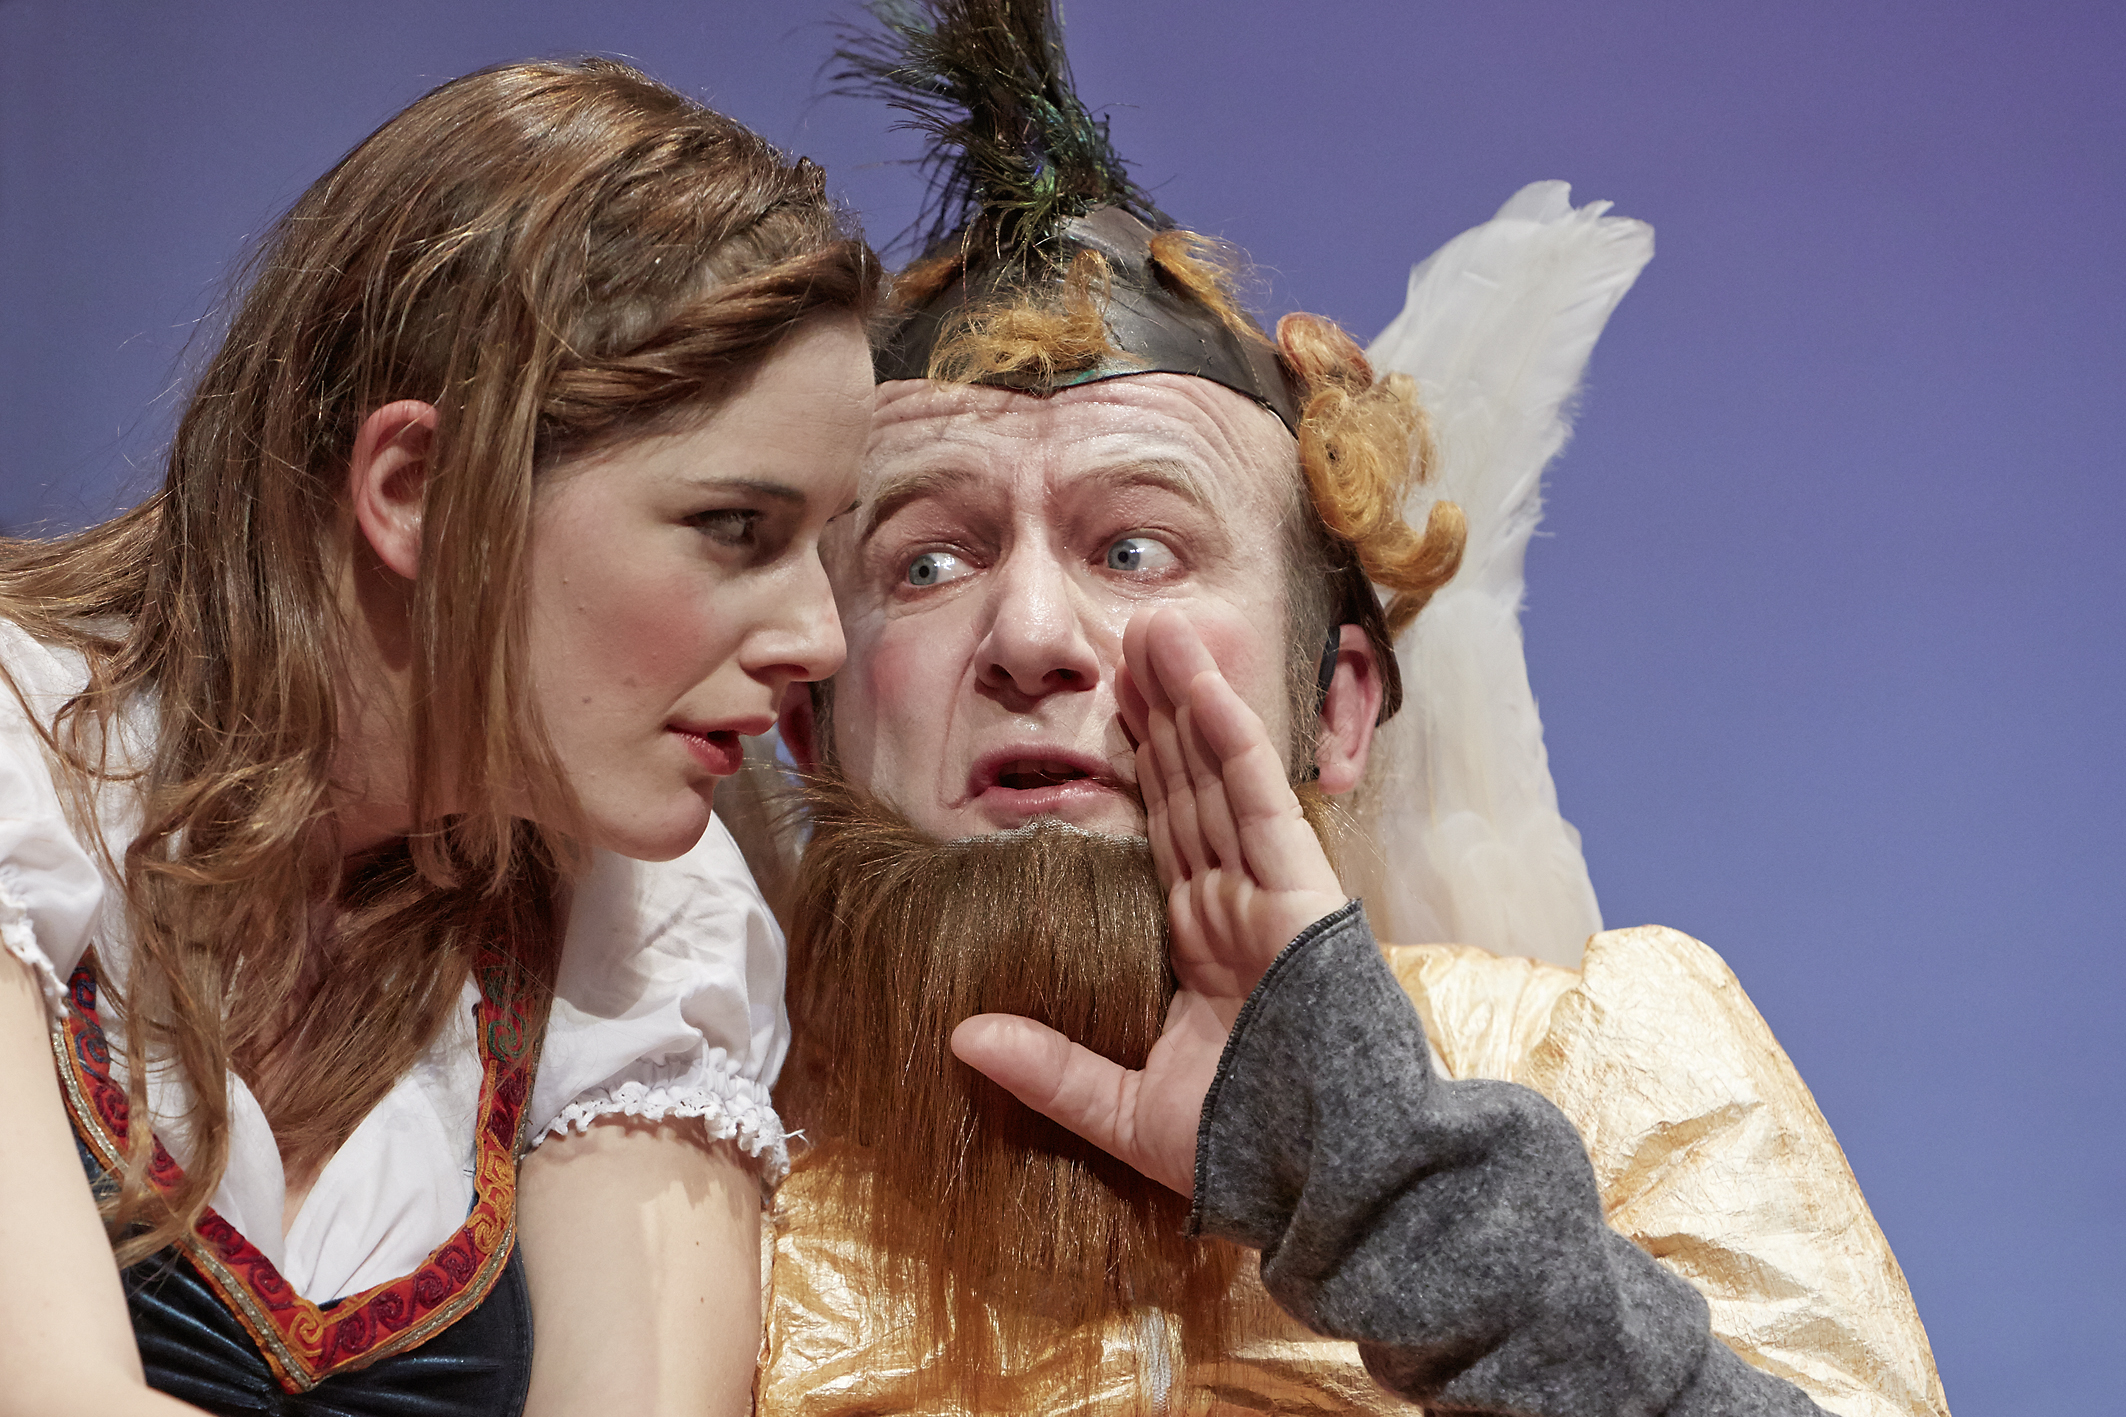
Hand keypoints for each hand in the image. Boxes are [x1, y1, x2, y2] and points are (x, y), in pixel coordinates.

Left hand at [951, 608, 1346, 1194]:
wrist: (1332, 1179)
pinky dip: (1232, 739)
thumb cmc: (1250, 1156)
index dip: (1142, 768)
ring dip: (1191, 698)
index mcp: (1204, 947)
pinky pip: (1258, 800)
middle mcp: (1236, 906)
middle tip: (1131, 638)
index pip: (1167, 833)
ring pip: (1220, 774)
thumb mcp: (1126, 1113)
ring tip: (1158, 627)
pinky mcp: (1301, 890)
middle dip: (1162, 712)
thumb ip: (1049, 1070)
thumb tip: (959, 1035)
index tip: (1113, 711)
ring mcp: (1271, 892)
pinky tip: (1203, 685)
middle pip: (1190, 787)